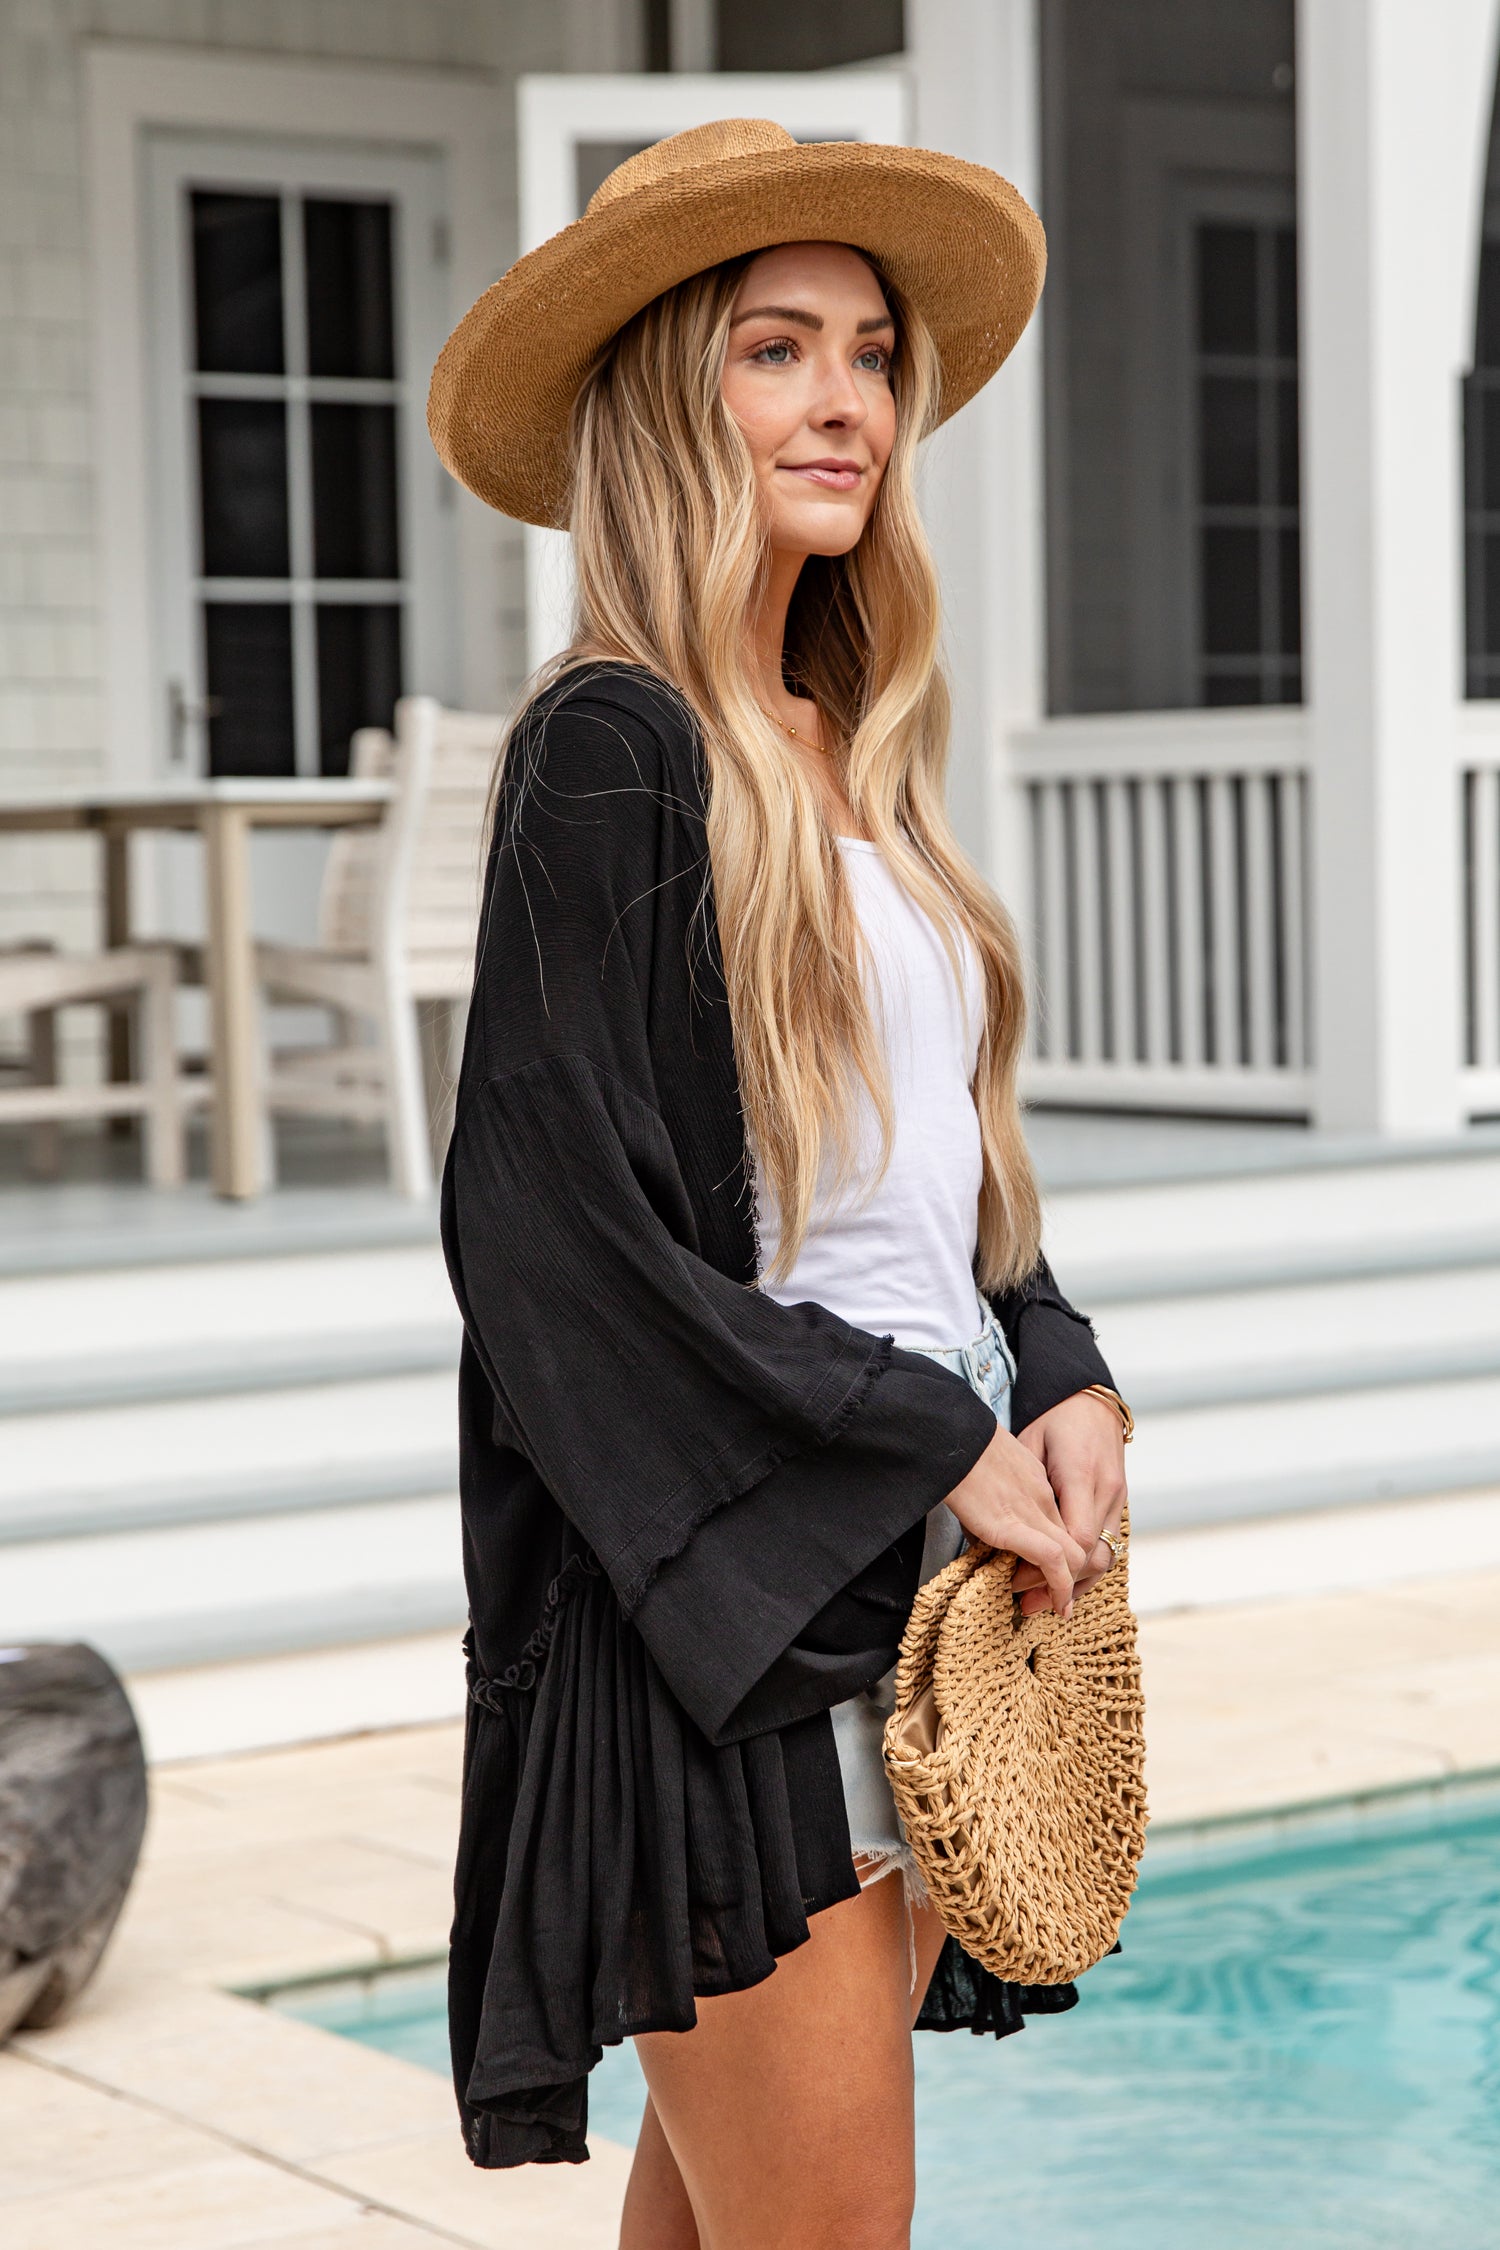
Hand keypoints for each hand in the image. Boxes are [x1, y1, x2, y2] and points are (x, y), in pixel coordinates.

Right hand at [942, 1423, 1092, 1617]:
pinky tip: (1055, 1601)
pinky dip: (1058, 1585)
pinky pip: (1052, 1560)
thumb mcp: (988, 1471)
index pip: (1065, 1526)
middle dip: (1073, 1577)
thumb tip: (984, 1535)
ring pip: (1074, 1556)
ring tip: (1053, 1605)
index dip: (1065, 1555)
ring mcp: (1031, 1512)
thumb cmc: (959, 1451)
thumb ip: (997, 1500)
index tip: (1053, 1575)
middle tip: (1057, 1600)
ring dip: (1065, 1586)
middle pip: (1078, 1543)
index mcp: (1036, 1484)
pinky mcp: (1012, 1526)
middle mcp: (1042, 1499)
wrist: (949, 1439)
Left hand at [1009, 1389, 1127, 1618]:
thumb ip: (1021, 1487)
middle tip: (1025, 1605)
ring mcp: (1119, 1499)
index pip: (1076, 1538)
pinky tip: (1066, 1587)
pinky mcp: (1120, 1504)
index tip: (1016, 1579)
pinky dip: (1088, 1570)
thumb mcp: (1029, 1444)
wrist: (1092, 1400)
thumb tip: (993, 1528)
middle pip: (1093, 1555)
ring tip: (1045, 1605)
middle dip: (1059, 1586)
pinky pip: (1111, 1547)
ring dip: (1076, 1586)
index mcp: (1082, 1474)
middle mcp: (1107, 1490)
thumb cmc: (1055, 1420)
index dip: (1048, 1566)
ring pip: (1107, 1557)